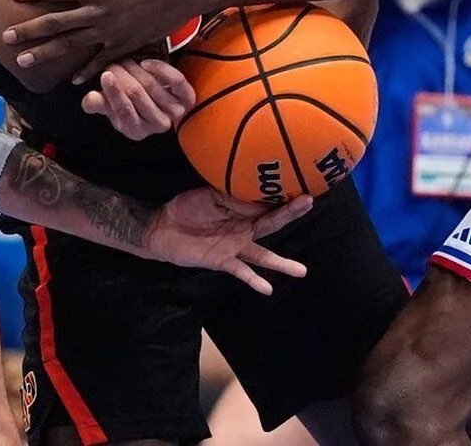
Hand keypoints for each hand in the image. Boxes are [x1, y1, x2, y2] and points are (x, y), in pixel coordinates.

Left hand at [6, 0, 206, 81]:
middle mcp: (100, 12)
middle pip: (56, 24)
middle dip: (29, 31)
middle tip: (6, 36)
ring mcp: (113, 31)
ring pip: (72, 46)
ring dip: (46, 54)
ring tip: (24, 62)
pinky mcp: (127, 44)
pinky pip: (101, 60)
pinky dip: (86, 71)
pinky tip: (72, 80)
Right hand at [83, 59, 195, 139]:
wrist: (160, 102)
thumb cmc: (131, 104)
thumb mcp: (111, 106)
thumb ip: (99, 103)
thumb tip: (89, 99)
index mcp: (136, 131)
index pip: (124, 112)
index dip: (114, 92)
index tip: (105, 74)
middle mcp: (158, 125)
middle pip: (137, 95)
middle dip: (122, 75)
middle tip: (113, 63)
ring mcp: (175, 113)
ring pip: (153, 86)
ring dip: (136, 69)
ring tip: (126, 61)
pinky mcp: (188, 98)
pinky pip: (174, 80)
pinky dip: (159, 67)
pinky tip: (145, 62)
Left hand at [145, 187, 312, 294]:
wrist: (161, 227)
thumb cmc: (186, 207)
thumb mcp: (209, 195)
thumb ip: (231, 196)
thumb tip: (255, 196)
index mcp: (241, 209)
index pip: (265, 201)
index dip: (280, 193)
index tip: (299, 182)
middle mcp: (243, 229)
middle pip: (271, 223)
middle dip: (290, 213)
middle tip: (310, 202)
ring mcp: (235, 247)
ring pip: (263, 255)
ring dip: (281, 263)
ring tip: (302, 271)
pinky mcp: (223, 261)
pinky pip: (241, 272)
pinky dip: (254, 280)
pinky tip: (268, 289)